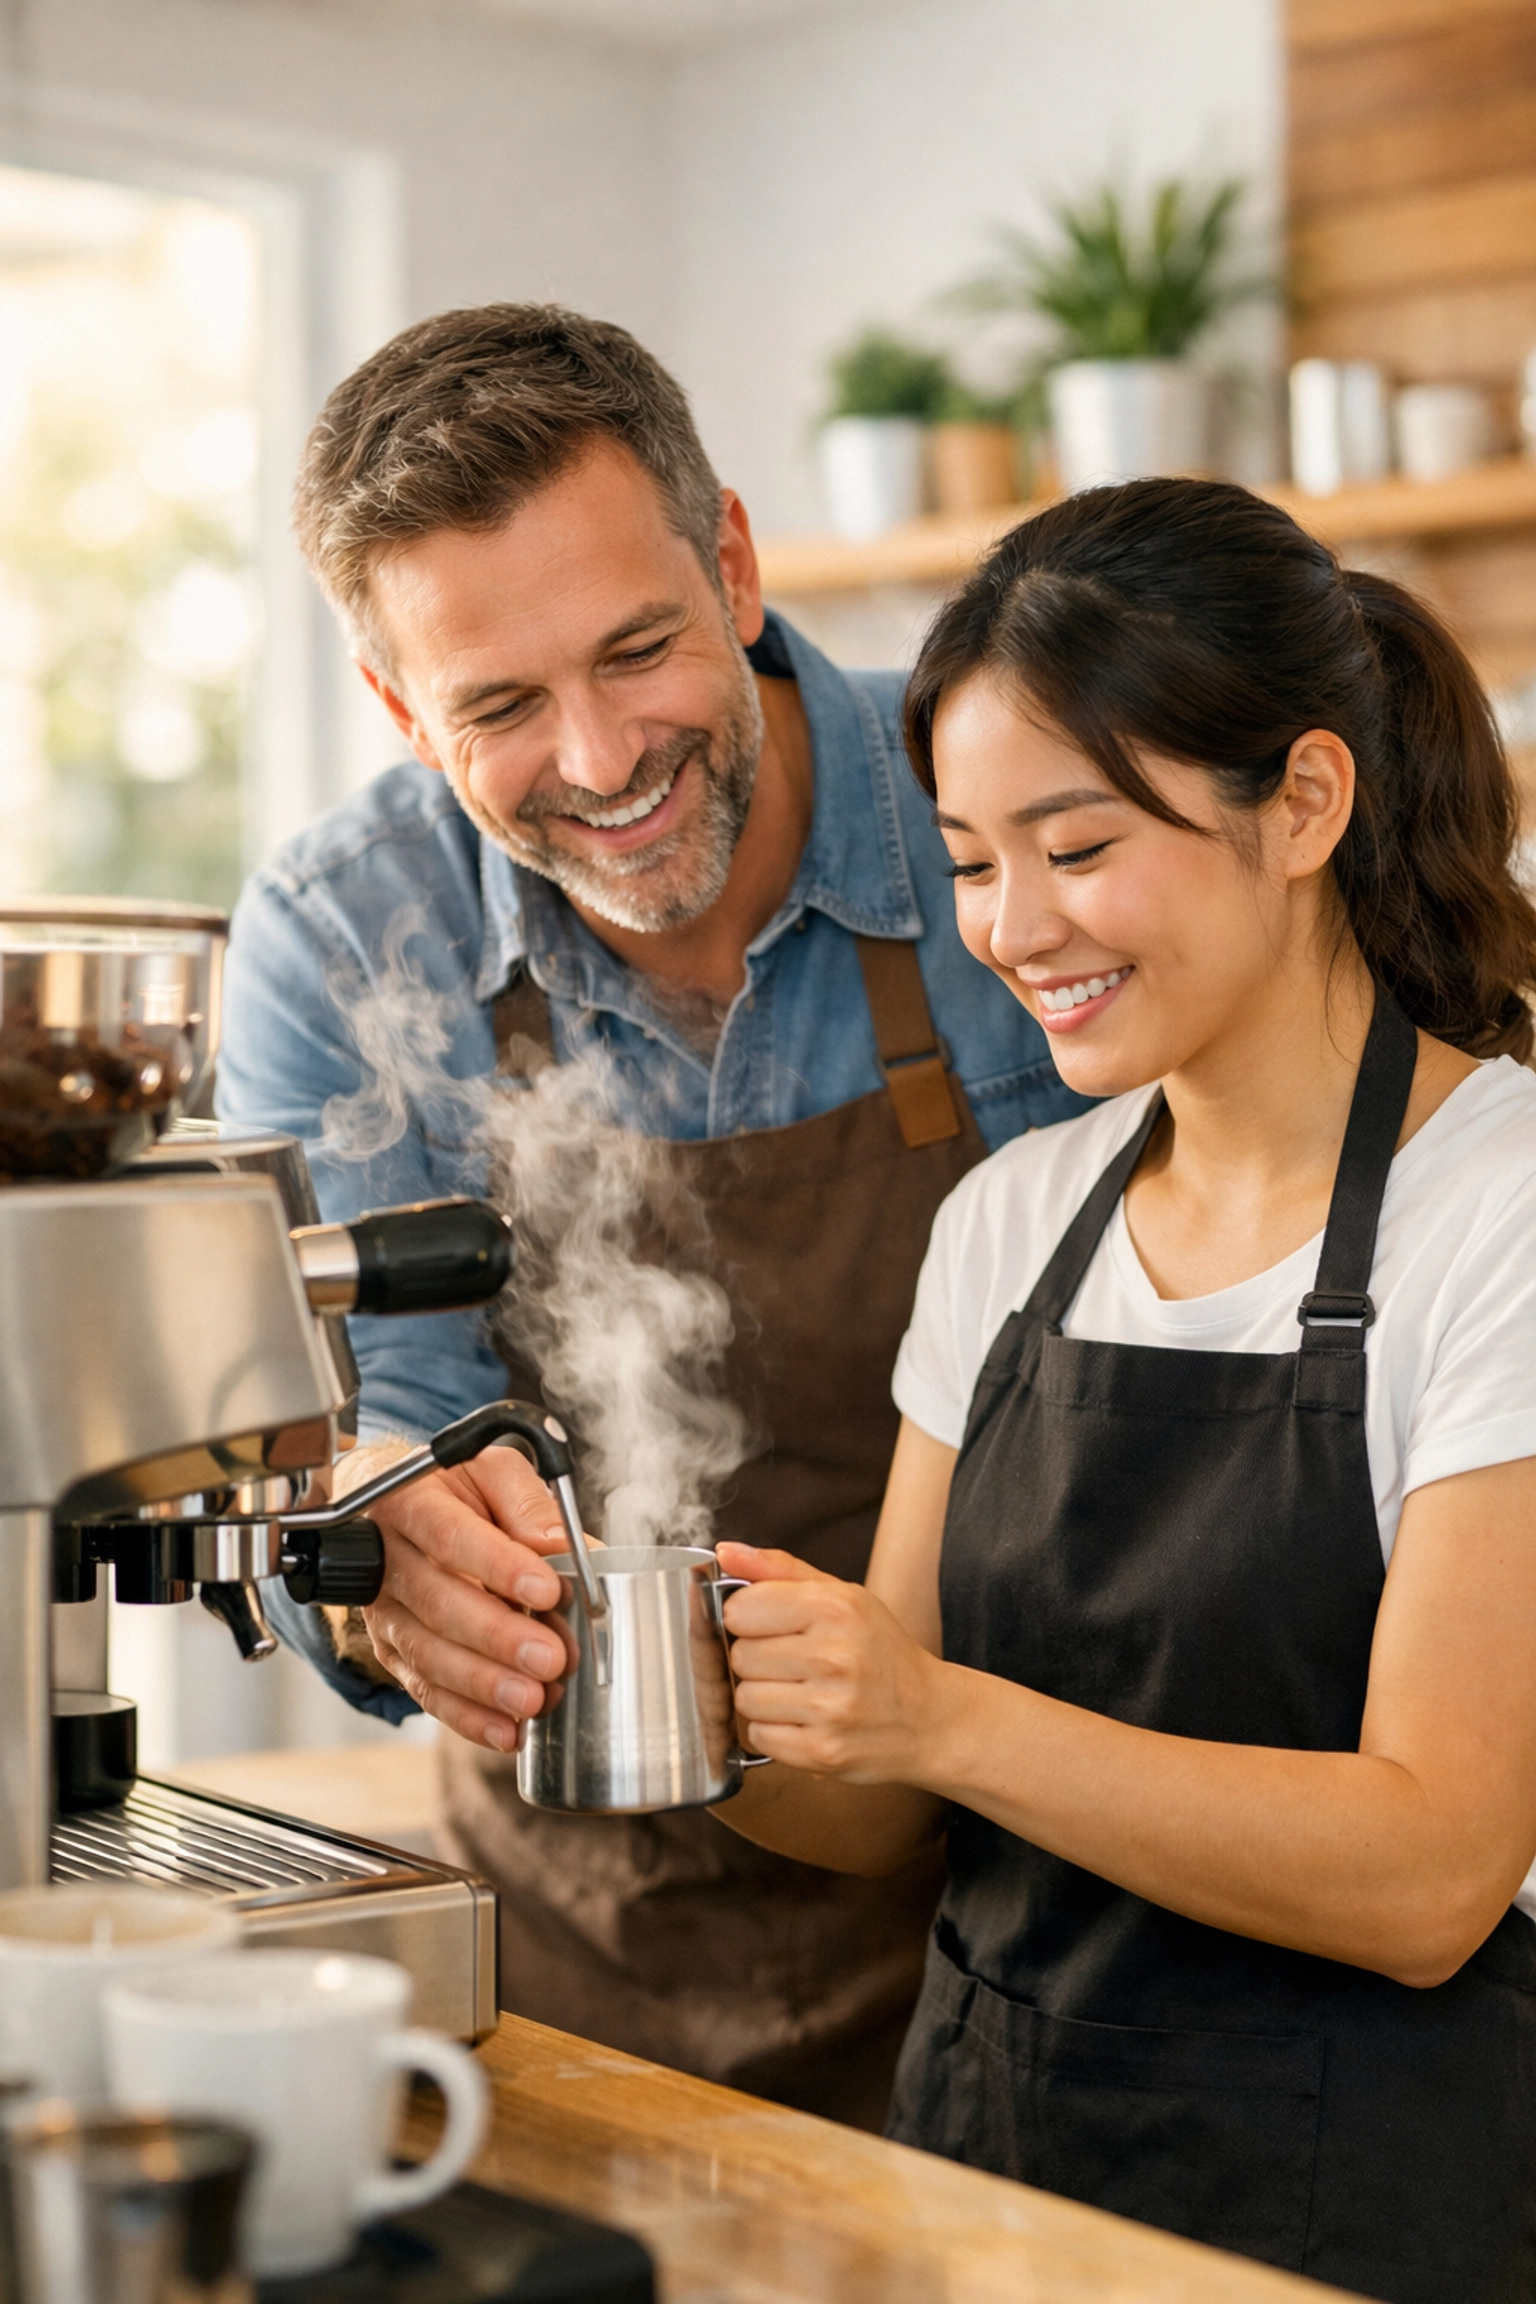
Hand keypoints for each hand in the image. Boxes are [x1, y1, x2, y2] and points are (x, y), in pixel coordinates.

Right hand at [356, 1441, 577, 1752]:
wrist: (390, 1504)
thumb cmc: (451, 1486)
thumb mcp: (490, 1469)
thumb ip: (526, 1501)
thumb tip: (559, 1545)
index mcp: (409, 1502)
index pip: (449, 1535)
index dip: (497, 1566)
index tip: (547, 1591)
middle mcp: (387, 1559)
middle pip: (437, 1603)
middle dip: (497, 1637)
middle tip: (550, 1658)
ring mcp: (385, 1611)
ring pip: (427, 1653)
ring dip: (483, 1684)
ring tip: (533, 1699)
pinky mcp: (392, 1651)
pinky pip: (425, 1689)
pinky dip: (466, 1716)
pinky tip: (505, 1729)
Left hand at [716, 1542, 940, 1785]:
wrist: (929, 1718)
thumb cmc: (880, 1652)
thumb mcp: (842, 1596)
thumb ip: (779, 1570)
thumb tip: (725, 1553)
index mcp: (836, 1608)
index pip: (740, 1609)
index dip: (748, 1618)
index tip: (770, 1625)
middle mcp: (834, 1656)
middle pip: (740, 1655)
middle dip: (758, 1659)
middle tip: (794, 1663)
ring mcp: (829, 1708)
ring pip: (744, 1698)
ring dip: (763, 1697)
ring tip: (801, 1692)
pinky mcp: (822, 1752)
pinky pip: (758, 1736)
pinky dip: (774, 1731)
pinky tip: (805, 1720)